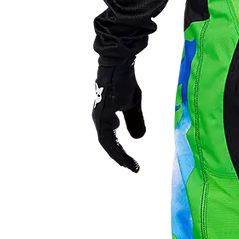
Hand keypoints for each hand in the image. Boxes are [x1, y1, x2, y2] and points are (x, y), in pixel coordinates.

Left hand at [89, 60, 147, 174]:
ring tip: (132, 167)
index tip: (134, 164)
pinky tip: (126, 154)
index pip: (112, 140)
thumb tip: (138, 139)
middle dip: (121, 158)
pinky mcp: (103, 117)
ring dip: (120, 157)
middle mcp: (101, 121)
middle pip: (109, 146)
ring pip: (108, 145)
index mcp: (107, 118)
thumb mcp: (133, 106)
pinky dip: (118, 149)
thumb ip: (135, 122)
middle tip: (134, 170)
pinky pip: (108, 139)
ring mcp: (100, 119)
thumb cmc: (125, 82)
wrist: (119, 67)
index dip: (122, 153)